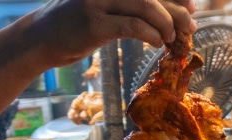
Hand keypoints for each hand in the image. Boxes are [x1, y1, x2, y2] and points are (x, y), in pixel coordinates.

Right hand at [24, 0, 197, 67]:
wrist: (40, 38)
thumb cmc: (77, 24)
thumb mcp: (105, 7)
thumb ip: (133, 5)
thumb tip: (176, 12)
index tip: (191, 7)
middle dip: (177, 10)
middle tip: (190, 26)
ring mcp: (96, 1)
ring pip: (145, 6)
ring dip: (166, 24)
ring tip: (171, 38)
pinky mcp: (93, 23)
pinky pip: (132, 26)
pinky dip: (151, 35)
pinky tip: (156, 44)